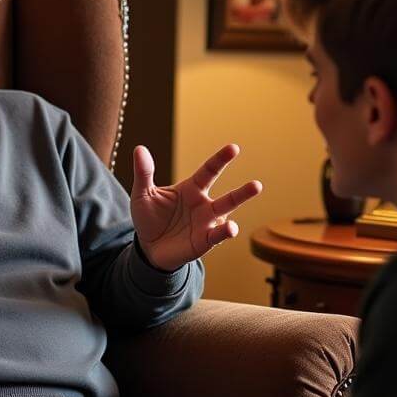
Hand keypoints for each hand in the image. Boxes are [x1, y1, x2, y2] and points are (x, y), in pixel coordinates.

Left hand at [131, 144, 260, 271]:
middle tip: (257, 185)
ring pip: (227, 215)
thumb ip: (144, 172)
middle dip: (243, 192)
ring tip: (250, 209)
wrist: (147, 248)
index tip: (234, 148)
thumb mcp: (143, 194)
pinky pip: (217, 235)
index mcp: (191, 189)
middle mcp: (204, 205)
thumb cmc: (148, 218)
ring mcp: (206, 224)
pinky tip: (230, 228)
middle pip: (228, 197)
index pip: (209, 171)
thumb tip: (140, 148)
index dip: (221, 160)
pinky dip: (224, 232)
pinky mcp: (204, 241)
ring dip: (239, 213)